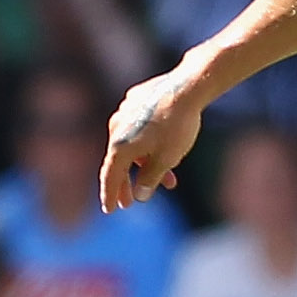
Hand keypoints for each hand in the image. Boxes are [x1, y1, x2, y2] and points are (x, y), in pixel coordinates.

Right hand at [102, 67, 206, 209]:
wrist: (187, 88)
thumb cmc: (177, 126)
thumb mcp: (166, 159)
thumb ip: (150, 179)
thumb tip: (139, 196)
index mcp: (120, 145)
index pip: (110, 175)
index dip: (110, 194)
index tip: (109, 209)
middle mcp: (116, 127)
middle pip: (118, 161)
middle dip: (126, 183)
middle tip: (129, 202)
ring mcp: (125, 111)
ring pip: (131, 144)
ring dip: (145, 163)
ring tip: (166, 178)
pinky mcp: (136, 100)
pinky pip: (138, 127)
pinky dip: (148, 142)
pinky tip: (164, 147)